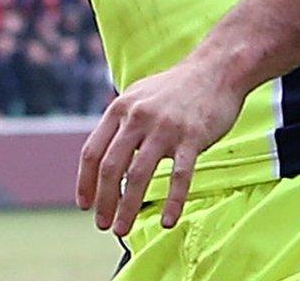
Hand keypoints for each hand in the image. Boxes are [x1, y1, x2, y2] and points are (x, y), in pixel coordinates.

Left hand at [76, 57, 244, 236]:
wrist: (215, 70)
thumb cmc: (175, 89)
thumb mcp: (138, 97)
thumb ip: (120, 124)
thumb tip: (105, 156)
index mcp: (119, 109)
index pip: (92, 151)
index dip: (85, 181)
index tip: (84, 205)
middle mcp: (137, 117)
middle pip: (111, 167)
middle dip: (104, 200)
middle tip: (102, 224)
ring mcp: (164, 128)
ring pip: (139, 175)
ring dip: (128, 207)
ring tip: (122, 229)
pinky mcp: (192, 137)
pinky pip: (180, 176)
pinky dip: (172, 201)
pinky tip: (167, 221)